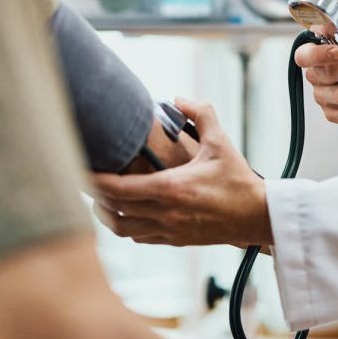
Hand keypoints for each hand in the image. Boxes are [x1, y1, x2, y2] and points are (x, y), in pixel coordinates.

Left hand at [90, 100, 272, 246]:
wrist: (257, 217)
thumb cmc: (238, 180)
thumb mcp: (220, 141)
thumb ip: (201, 112)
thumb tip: (178, 98)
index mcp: (170, 189)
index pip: (118, 188)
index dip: (94, 181)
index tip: (79, 170)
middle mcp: (164, 213)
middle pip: (112, 209)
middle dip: (93, 194)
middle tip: (81, 178)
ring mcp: (168, 230)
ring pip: (121, 228)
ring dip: (106, 213)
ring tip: (99, 197)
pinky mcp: (175, 240)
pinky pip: (139, 236)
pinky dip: (126, 225)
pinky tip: (126, 212)